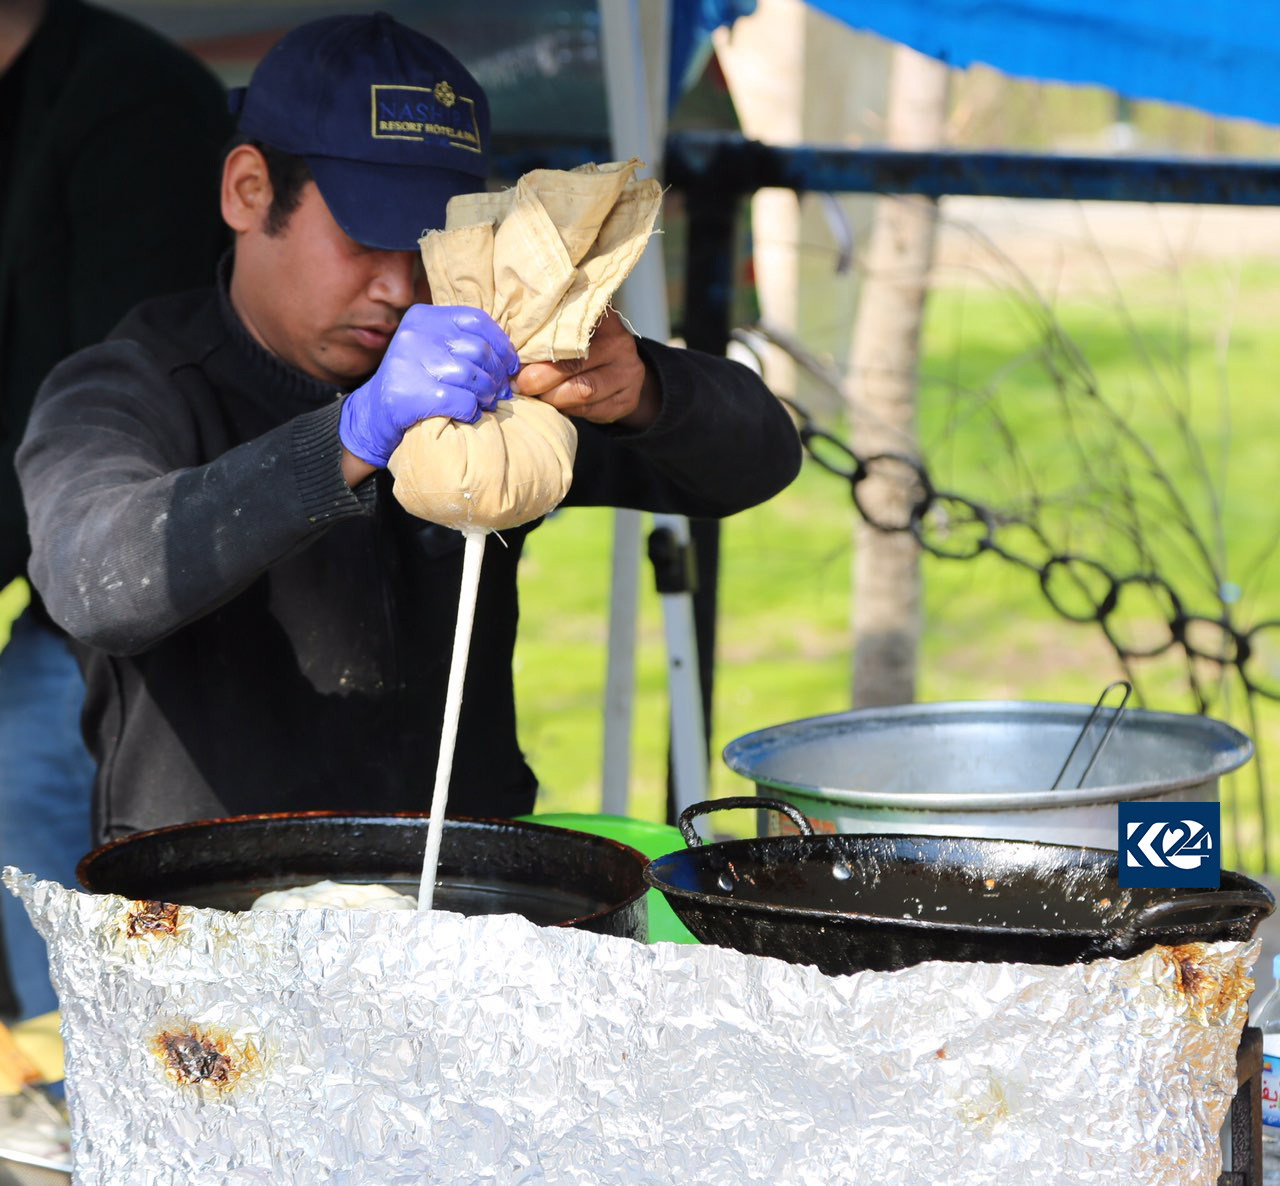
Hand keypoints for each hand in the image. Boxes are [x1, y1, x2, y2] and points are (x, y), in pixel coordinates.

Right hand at [339, 304, 519, 468]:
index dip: (502, 345)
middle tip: (500, 392)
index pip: (477, 320)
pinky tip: (469, 414)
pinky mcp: (411, 393)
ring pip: (472, 376)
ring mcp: (410, 363)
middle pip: (478, 350)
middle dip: (496, 375)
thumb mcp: (433, 349)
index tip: (511, 366)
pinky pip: (462, 401)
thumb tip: (510, 360)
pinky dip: (472, 410)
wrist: (373, 414)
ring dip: (486, 394)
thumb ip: (462, 344)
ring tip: (486, 402)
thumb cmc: (414, 381)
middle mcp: (415, 334)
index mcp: (424, 317)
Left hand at [513, 308, 660, 428]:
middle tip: (519, 384)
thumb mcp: (574, 333)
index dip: (541, 340)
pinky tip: (554, 405)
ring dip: (552, 397)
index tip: (517, 352)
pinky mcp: (626, 400)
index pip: (572, 324)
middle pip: (574, 362)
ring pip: (582, 390)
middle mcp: (620, 343)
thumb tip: (510, 352)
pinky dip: (567, 409)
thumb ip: (550, 334)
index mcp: (602, 318)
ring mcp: (627, 374)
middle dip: (540, 377)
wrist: (624, 374)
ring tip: (534, 396)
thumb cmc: (587, 350)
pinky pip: (590, 410)